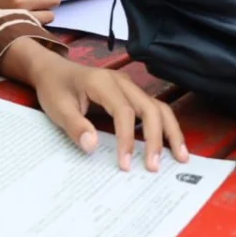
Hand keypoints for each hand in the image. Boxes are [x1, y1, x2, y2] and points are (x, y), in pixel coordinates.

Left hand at [33, 61, 187, 172]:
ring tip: (181, 157)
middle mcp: (122, 82)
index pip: (123, 111)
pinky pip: (154, 109)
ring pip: (158, 107)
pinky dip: (165, 127)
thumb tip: (93, 146)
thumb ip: (75, 127)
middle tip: (154, 166)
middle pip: (149, 108)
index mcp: (102, 83)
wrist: (54, 70)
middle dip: (156, 138)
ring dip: (171, 132)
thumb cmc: (55, 89)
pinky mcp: (132, 94)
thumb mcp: (57, 108)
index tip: (125, 164)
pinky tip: (172, 145)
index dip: (126, 139)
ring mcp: (130, 87)